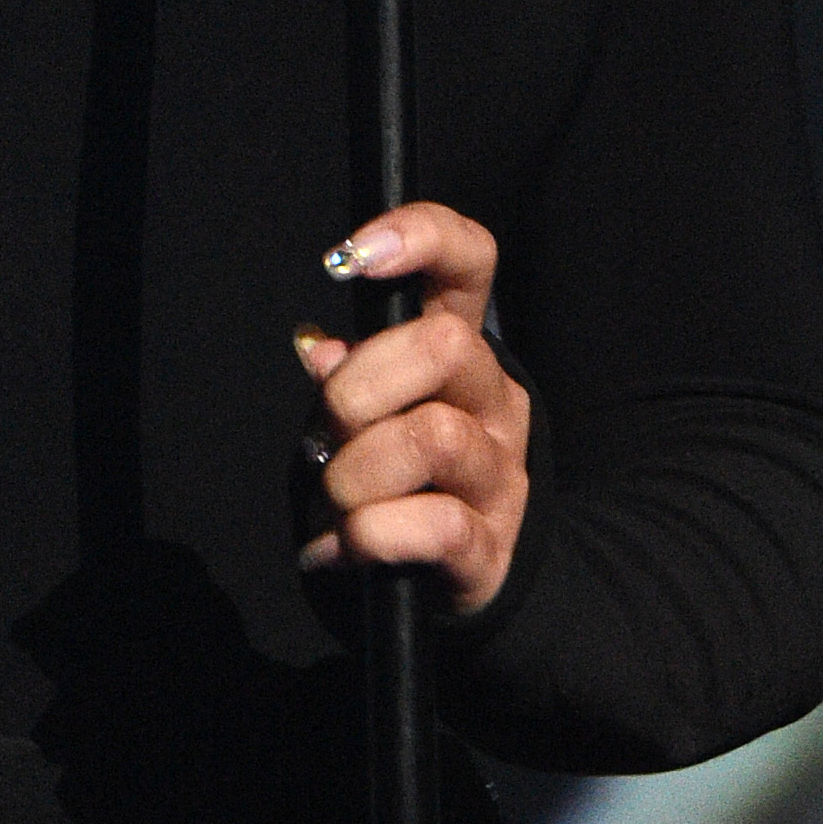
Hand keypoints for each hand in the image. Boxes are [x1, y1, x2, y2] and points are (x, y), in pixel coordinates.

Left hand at [293, 203, 528, 614]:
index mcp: (461, 353)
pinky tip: (340, 550)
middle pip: (445, 346)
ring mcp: (501, 476)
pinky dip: (367, 538)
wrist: (433, 587)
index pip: (470, 261)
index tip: (351, 256)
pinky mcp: (491, 549)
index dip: (421, 236)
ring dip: (354, 476)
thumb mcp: (358, 418)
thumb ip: (347, 376)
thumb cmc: (386, 482)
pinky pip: (433, 525)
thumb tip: (321, 349)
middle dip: (357, 389)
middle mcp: (495, 402)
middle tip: (328, 435)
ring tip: (335, 506)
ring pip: (432, 436)